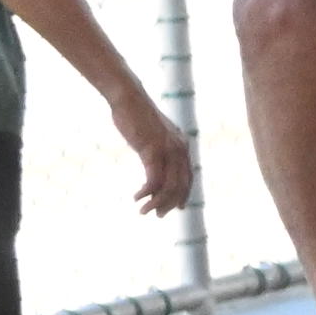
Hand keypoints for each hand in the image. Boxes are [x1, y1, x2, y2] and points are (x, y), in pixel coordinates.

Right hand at [114, 91, 194, 216]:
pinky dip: (147, 192)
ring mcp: (167, 150)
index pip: (187, 177)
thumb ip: (158, 148)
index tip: (176, 208)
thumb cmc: (137, 116)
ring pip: (169, 185)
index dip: (183, 195)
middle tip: (159, 215)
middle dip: (170, 203)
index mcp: (182, 146)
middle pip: (180, 185)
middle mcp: (179, 149)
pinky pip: (154, 179)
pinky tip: (138, 198)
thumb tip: (155, 160)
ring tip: (145, 211)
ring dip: (157, 202)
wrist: (128, 99)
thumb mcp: (153, 135)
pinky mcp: (152, 150)